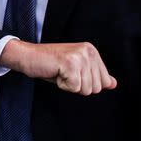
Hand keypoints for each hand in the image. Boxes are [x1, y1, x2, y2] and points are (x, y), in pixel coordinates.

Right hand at [0, 39, 116, 94]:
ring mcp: (79, 56)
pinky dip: (62, 85)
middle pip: (96, 87)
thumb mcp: (76, 70)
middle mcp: (88, 51)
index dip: (86, 83)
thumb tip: (112, 84)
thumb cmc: (50, 64)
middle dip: (78, 86)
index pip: (104, 81)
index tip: (72, 72)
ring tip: (59, 72)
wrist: (27, 56)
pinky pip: (74, 88)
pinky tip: (55, 73)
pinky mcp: (70, 63)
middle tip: (64, 73)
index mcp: (92, 51)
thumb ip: (95, 75)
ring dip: (70, 85)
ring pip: (86, 89)